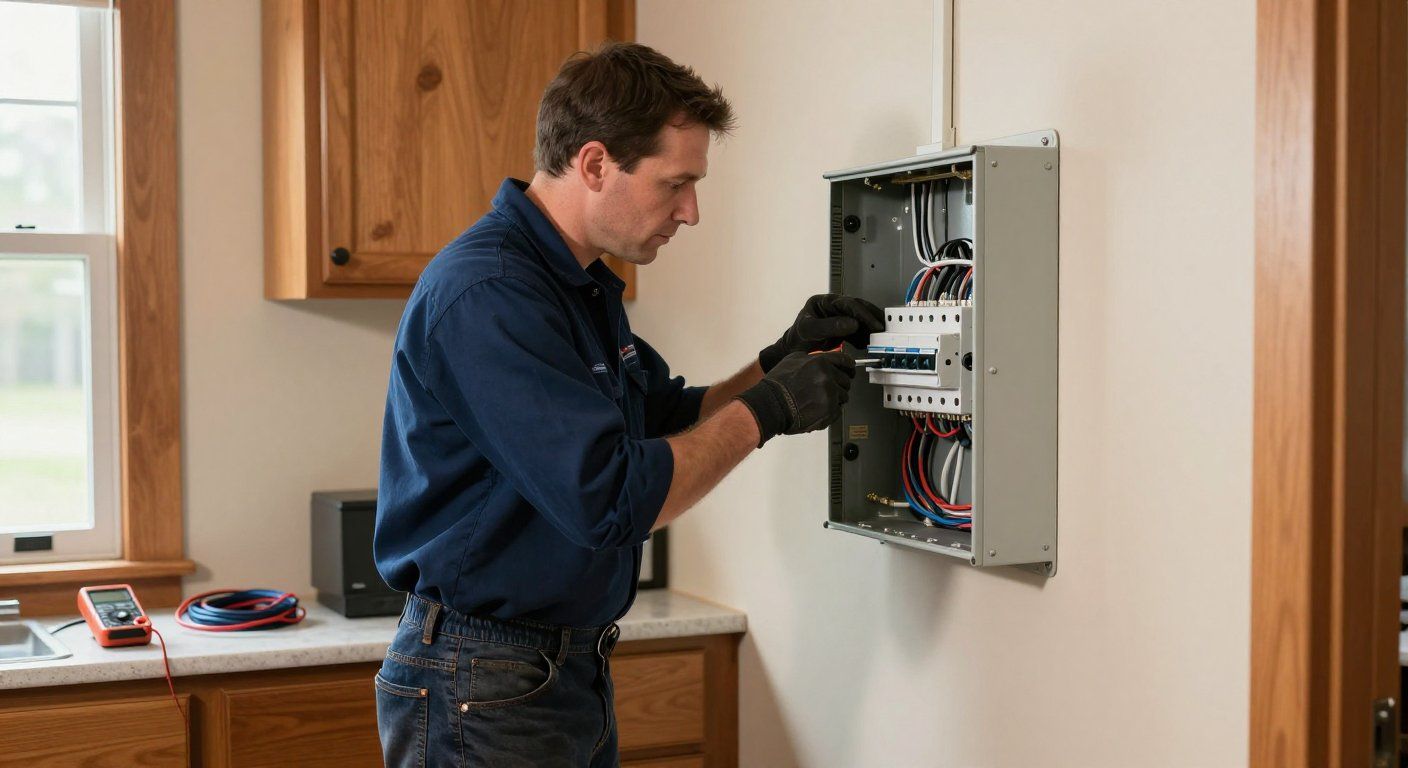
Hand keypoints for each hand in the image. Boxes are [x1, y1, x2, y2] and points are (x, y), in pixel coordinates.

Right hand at [734, 351, 855, 446]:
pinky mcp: (829, 410)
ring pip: (844, 396)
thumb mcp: (792, 360)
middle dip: (839, 385)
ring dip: (835, 399)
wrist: (771, 404)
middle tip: (827, 390)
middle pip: (846, 380)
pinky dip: (831, 412)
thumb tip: (822, 360)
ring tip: (819, 401)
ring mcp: (830, 394)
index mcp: (821, 362)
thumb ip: (811, 358)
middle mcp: (828, 376)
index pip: (845, 361)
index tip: (850, 370)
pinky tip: (818, 410)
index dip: (849, 366)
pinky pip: (839, 411)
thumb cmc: (778, 384)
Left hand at [758, 294, 884, 371]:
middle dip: (872, 318)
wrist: (793, 351)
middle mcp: (833, 307)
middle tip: (883, 328)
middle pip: (858, 308)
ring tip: (880, 337)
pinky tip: (869, 344)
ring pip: (860, 320)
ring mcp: (839, 318)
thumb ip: (829, 326)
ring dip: (871, 328)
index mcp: (823, 302)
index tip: (873, 323)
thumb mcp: (809, 331)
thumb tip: (852, 324)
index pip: (847, 303)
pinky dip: (865, 337)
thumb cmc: (797, 339)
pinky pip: (858, 331)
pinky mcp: (843, 330)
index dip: (863, 313)